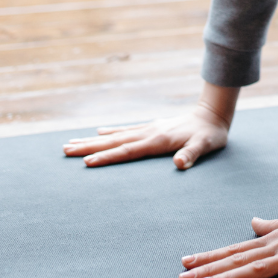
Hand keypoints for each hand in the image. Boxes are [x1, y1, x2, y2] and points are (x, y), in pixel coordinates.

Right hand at [62, 83, 238, 169]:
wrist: (214, 114)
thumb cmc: (210, 134)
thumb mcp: (206, 146)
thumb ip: (192, 155)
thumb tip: (179, 164)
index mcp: (158, 140)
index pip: (128, 151)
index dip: (108, 157)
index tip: (86, 162)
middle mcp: (149, 132)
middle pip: (114, 141)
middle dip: (89, 146)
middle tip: (64, 150)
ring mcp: (149, 128)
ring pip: (115, 135)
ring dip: (93, 139)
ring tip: (71, 142)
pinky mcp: (152, 127)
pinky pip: (126, 129)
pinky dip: (111, 131)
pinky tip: (99, 131)